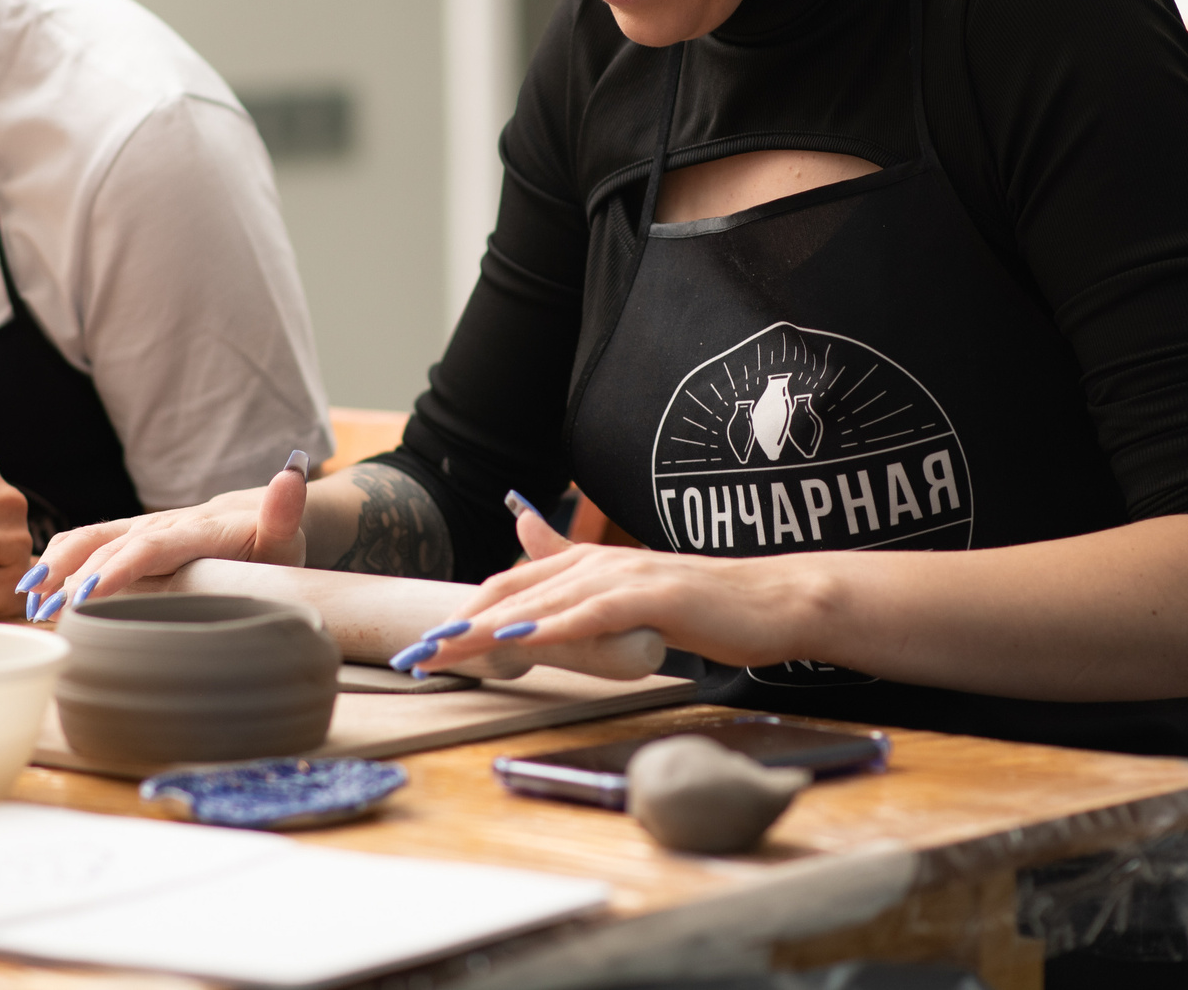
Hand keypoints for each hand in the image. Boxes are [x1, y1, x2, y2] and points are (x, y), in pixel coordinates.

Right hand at [15, 452, 312, 623]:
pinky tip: (34, 597)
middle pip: (109, 544)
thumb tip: (291, 474)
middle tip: (43, 608)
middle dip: (73, 574)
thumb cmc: (272, 542)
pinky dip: (57, 568)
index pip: (154, 546)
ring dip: (56, 567)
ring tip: (29, 602)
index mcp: (198, 529)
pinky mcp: (128, 542)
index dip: (121, 567)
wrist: (257, 523)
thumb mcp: (286, 534)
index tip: (91, 591)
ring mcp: (141, 532)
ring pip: (88, 540)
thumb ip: (284, 511)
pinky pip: (86, 548)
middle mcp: (162, 525)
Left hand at [402, 495, 794, 675]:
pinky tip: (519, 639)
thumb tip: (523, 531)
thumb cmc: (701, 606)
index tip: (424, 647)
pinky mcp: (653, 597)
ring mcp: (625, 576)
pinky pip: (591, 613)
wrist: (771, 601)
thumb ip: (574, 571)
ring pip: (540, 602)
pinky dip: (551, 626)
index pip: (507, 587)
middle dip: (458, 626)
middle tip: (417, 656)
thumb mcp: (627, 590)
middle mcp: (597, 562)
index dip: (460, 615)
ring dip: (488, 629)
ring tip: (447, 650)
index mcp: (586, 562)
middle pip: (511, 593)